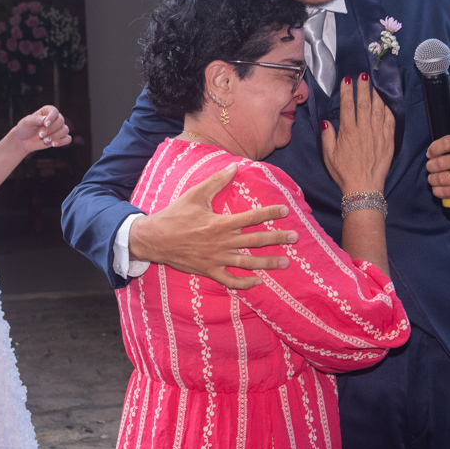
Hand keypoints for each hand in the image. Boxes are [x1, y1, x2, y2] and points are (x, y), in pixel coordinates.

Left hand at [12, 106, 71, 153]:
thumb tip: (44, 119)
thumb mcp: (26, 122)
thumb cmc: (24, 128)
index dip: (51, 117)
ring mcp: (58, 128)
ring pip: (65, 130)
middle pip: (61, 121)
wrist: (24, 141)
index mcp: (47, 111)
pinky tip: (53, 144)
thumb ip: (35, 119)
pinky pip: (68, 139)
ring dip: (55, 136)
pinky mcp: (60, 138)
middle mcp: (55, 118)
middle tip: (40, 135)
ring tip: (45, 140)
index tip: (45, 124)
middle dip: (51, 129)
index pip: (54, 111)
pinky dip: (62, 142)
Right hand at [130, 163, 294, 290]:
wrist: (154, 239)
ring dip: (268, 263)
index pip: (251, 217)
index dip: (270, 213)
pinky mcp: (209, 271)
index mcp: (220, 223)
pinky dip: (245, 282)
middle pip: (255, 240)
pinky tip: (258, 281)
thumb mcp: (195, 195)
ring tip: (285, 262)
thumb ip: (217, 181)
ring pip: (247, 262)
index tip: (286, 210)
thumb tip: (234, 165)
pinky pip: (230, 280)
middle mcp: (222, 242)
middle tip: (295, 238)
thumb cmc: (175, 215)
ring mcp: (216, 259)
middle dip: (277, 239)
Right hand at [321, 74, 395, 194]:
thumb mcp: (329, 156)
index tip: (347, 80)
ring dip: (376, 95)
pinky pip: (390, 121)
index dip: (347, 92)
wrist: (364, 187)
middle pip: (364, 103)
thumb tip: (327, 122)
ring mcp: (378, 134)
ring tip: (375, 84)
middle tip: (363, 75)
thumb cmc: (344, 172)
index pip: (347, 106)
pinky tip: (387, 102)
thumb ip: (327, 137)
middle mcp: (364, 130)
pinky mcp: (388, 140)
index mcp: (348, 132)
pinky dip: (388, 109)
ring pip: (378, 109)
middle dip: (363, 87)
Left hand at [425, 134, 449, 203]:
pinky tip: (437, 189)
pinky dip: (438, 191)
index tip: (430, 155)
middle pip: (441, 162)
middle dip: (430, 167)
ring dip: (433, 180)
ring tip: (433, 179)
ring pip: (442, 178)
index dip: (434, 149)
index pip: (447, 143)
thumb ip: (443, 146)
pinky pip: (448, 192)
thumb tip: (430, 154)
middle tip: (431, 168)